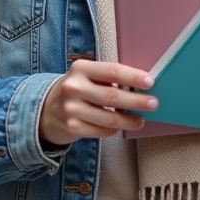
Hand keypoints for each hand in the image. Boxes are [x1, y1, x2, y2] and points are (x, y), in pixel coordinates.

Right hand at [39, 60, 157, 146]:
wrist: (46, 111)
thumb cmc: (76, 90)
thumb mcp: (86, 76)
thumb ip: (107, 78)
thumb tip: (140, 85)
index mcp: (80, 68)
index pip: (112, 70)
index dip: (133, 76)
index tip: (150, 82)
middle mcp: (74, 87)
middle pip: (113, 96)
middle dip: (137, 101)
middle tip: (153, 103)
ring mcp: (72, 109)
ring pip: (109, 118)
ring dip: (129, 120)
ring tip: (141, 120)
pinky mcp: (72, 127)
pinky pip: (102, 131)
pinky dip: (114, 130)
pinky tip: (120, 127)